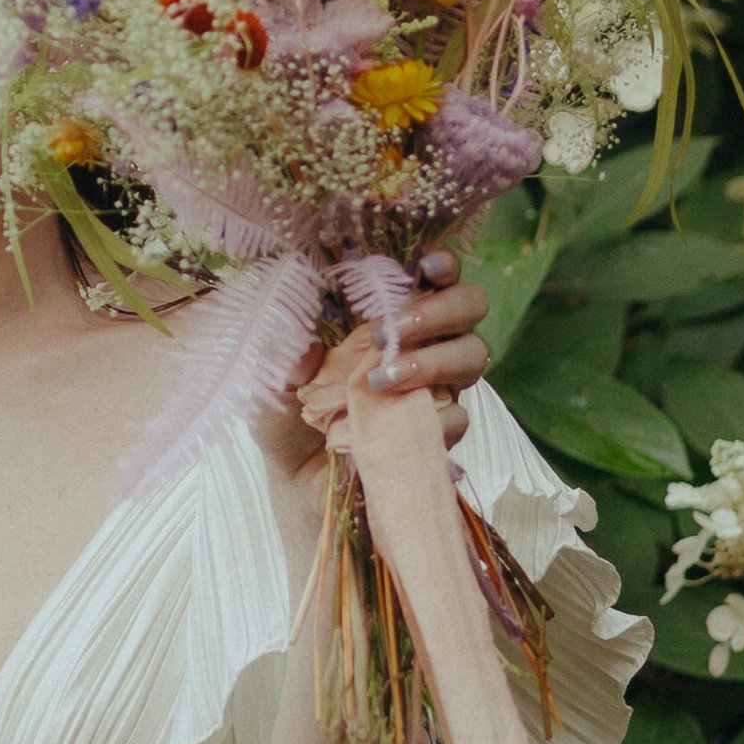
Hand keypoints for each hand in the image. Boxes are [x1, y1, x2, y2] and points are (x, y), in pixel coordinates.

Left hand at [259, 246, 490, 480]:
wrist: (296, 479)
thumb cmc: (288, 416)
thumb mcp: (271, 381)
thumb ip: (284, 356)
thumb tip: (306, 345)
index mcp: (390, 316)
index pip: (433, 276)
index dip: (442, 265)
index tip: (427, 265)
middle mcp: (424, 344)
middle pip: (470, 307)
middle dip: (441, 310)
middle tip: (394, 330)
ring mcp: (438, 387)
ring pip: (472, 357)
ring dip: (434, 360)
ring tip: (384, 379)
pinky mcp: (440, 432)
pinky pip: (460, 417)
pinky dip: (433, 416)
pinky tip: (396, 422)